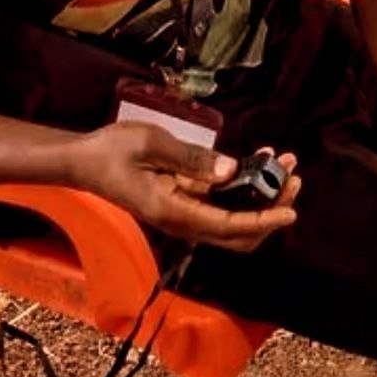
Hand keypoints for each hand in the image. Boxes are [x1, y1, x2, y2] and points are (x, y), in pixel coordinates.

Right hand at [68, 122, 299, 250]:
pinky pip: (220, 204)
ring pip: (232, 220)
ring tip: (284, 164)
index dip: (263, 220)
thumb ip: (193, 160)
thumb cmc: (112, 150)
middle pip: (237, 232)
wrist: (82, 162)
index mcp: (172, 211)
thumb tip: (230, 171)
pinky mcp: (183, 203)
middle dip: (270, 209)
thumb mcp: (153, 144)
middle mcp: (180, 221)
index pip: (228, 225)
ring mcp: (182, 215)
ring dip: (261, 197)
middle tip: (293, 177)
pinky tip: (258, 161)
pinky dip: (243, 187)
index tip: (291, 210)